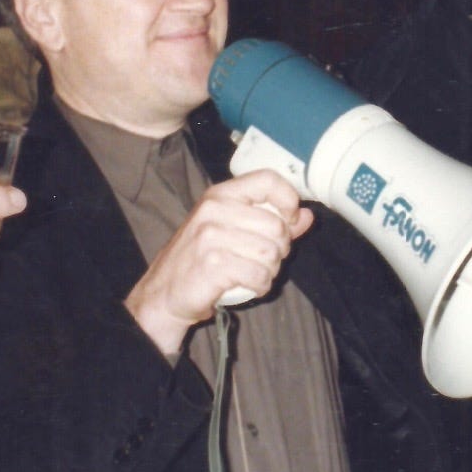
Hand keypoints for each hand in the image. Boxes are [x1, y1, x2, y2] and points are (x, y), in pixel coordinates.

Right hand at [124, 169, 314, 354]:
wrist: (164, 291)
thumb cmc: (201, 259)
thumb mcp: (232, 231)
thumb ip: (273, 222)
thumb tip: (306, 216)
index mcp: (220, 194)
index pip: (267, 179)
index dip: (288, 199)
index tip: (289, 219)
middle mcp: (214, 209)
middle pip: (276, 225)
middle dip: (280, 249)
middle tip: (264, 259)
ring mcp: (211, 236)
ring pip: (271, 253)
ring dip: (270, 271)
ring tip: (254, 273)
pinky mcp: (213, 265)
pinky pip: (259, 275)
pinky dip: (261, 286)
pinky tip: (250, 286)